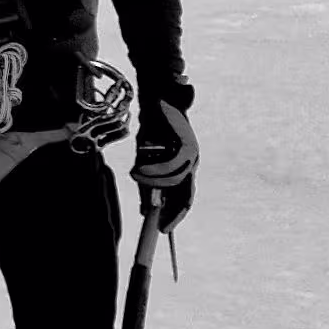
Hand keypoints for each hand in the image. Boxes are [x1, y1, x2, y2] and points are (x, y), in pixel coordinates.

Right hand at [130, 86, 197, 231]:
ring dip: (153, 183)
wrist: (157, 97)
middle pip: (186, 194)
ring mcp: (192, 154)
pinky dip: (154, 171)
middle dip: (173, 212)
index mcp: (184, 166)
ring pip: (174, 181)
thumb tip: (147, 210)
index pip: (184, 197)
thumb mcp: (147, 158)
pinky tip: (139, 169)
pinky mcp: (188, 144)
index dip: (175, 214)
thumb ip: (149, 182)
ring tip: (136, 177)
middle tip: (159, 226)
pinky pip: (171, 166)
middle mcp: (191, 162)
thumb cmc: (152, 127)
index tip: (165, 230)